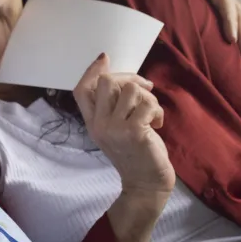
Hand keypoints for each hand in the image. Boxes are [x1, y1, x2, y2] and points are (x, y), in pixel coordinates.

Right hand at [73, 54, 175, 198]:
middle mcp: (99, 125)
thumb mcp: (116, 131)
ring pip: (131, 89)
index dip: (91, 70)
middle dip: (130, 79)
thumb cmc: (136, 154)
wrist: (146, 183)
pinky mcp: (134, 131)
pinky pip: (148, 103)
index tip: (104, 58)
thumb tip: (125, 79)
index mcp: (92, 124)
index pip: (82, 90)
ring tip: (153, 114)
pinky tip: (158, 125)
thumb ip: (113, 108)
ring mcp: (114, 128)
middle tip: (146, 90)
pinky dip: (158, 111)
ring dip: (148, 98)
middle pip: (106, 81)